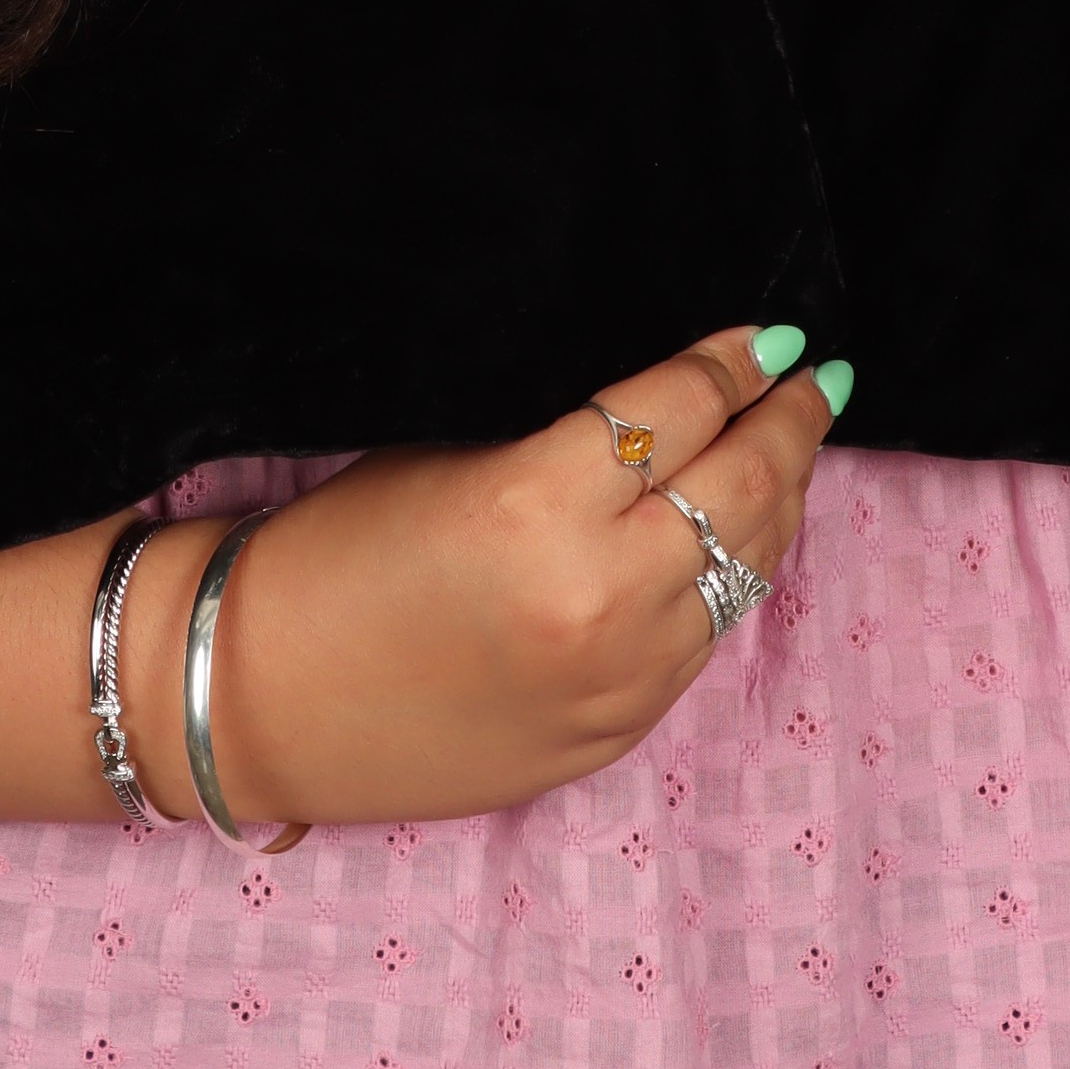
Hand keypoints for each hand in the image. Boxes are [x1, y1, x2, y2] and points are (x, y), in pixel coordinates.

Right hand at [130, 323, 843, 826]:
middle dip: (789, 422)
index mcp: (537, 505)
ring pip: (746, 571)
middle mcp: (598, 597)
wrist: (254, 698)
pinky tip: (740, 539)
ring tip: (796, 448)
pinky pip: (705, 642)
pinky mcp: (615, 734)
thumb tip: (677, 417)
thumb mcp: (452, 463)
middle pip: (742, 487)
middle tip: (815, 377)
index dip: (734, 361)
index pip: (680, 410)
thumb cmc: (332, 556)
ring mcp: (617, 679)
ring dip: (779, 501)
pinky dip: (731, 580)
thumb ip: (574, 447)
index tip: (770, 334)